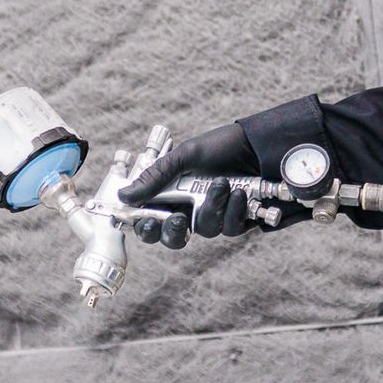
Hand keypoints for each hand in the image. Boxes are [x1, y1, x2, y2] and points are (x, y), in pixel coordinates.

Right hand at [118, 122, 281, 242]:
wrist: (258, 145)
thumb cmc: (219, 147)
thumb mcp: (184, 157)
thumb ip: (155, 178)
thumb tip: (123, 196)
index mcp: (171, 195)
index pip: (151, 221)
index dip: (146, 227)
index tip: (147, 220)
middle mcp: (190, 209)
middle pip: (173, 238)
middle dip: (173, 232)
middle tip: (178, 218)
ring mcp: (213, 216)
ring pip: (205, 230)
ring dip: (212, 208)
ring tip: (222, 183)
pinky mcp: (236, 220)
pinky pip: (229, 228)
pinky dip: (233, 211)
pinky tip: (238, 193)